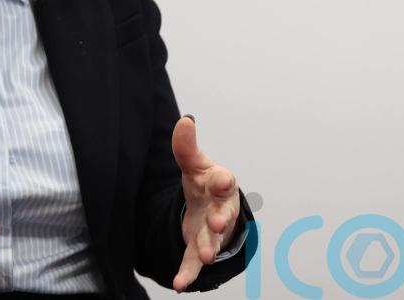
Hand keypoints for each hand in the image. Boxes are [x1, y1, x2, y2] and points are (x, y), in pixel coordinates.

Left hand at [171, 115, 239, 291]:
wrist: (211, 209)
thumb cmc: (205, 184)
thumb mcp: (195, 164)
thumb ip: (187, 146)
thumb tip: (184, 120)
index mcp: (220, 185)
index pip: (223, 181)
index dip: (223, 180)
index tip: (223, 178)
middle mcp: (220, 210)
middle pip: (222, 215)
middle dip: (221, 220)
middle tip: (218, 223)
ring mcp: (211, 232)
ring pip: (211, 241)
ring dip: (208, 248)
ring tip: (206, 257)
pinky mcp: (199, 249)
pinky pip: (193, 262)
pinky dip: (187, 274)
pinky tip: (179, 284)